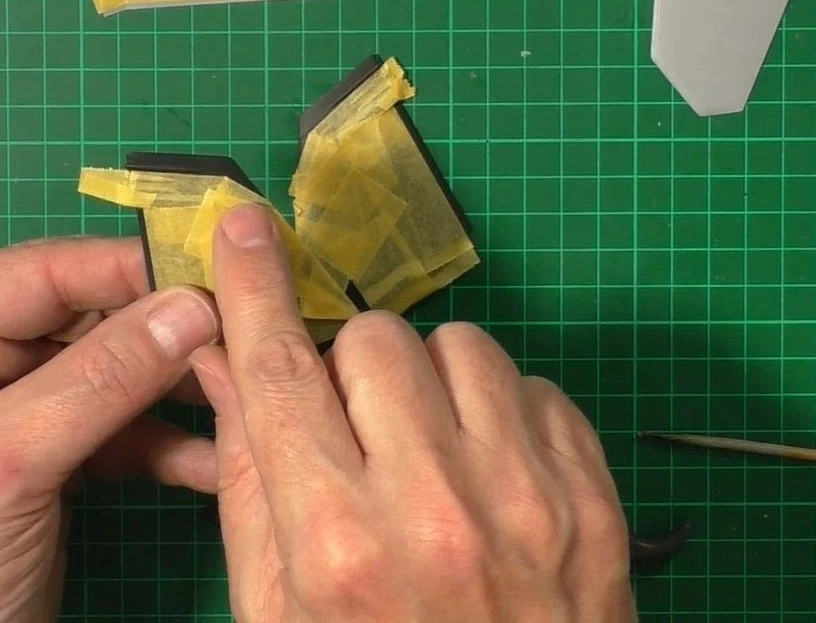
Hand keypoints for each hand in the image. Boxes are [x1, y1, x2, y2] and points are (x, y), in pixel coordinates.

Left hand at [0, 237, 220, 622]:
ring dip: (172, 389)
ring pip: (107, 372)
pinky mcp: (39, 460)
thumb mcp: (8, 465)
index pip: (37, 272)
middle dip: (160, 331)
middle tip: (242, 331)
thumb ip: (100, 380)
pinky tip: (213, 458)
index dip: (125, 268)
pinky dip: (162, 444)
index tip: (210, 268)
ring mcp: (0, 410)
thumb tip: (190, 306)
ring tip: (239, 393)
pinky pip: (112, 429)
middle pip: (80, 317)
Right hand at [190, 206, 634, 621]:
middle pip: (376, 340)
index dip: (254, 287)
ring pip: (463, 346)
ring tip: (429, 454)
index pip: (282, 370)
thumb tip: (221, 359)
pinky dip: (503, 417)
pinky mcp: (594, 499)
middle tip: (354, 425)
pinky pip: (536, 387)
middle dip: (353, 367)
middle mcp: (435, 507)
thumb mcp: (276, 614)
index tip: (243, 230)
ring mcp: (528, 499)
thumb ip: (247, 482)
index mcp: (336, 543)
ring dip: (432, 384)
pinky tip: (489, 479)